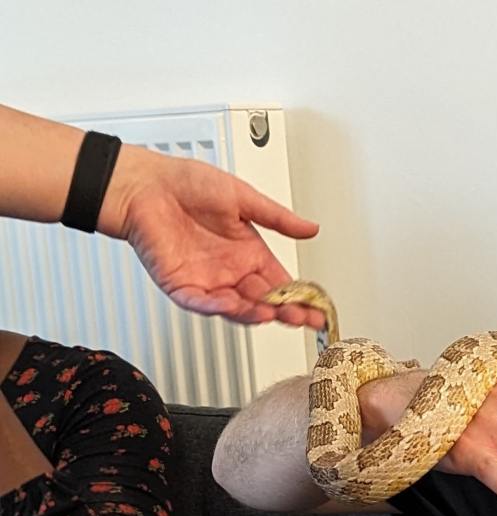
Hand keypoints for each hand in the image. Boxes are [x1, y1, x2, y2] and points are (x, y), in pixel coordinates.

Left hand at [97, 145, 322, 328]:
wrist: (145, 184)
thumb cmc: (187, 184)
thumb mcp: (244, 198)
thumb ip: (278, 219)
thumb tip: (311, 229)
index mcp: (250, 253)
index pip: (283, 284)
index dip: (302, 298)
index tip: (318, 309)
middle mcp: (232, 271)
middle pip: (265, 302)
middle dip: (285, 312)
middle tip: (300, 316)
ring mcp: (207, 281)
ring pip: (236, 308)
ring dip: (253, 314)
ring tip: (270, 314)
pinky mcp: (180, 286)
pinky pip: (200, 303)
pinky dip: (216, 307)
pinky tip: (231, 305)